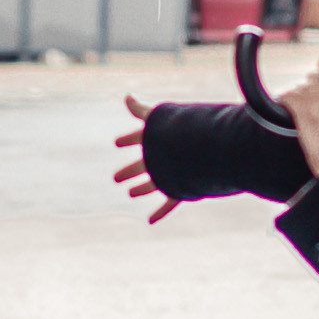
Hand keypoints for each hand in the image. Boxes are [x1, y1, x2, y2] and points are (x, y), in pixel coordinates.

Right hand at [112, 94, 180, 224]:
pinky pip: (169, 204)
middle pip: (145, 164)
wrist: (202, 153)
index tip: (116, 143)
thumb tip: (127, 96)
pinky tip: (150, 222)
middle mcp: (166, 158)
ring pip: (155, 183)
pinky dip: (160, 213)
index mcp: (160, 141)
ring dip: (142, 188)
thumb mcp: (156, 120)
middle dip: (130, 170)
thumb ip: (141, 110)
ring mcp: (173, 175)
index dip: (127, 139)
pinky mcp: (180, 189)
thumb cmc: (178, 134)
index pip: (140, 137)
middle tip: (116, 177)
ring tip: (130, 193)